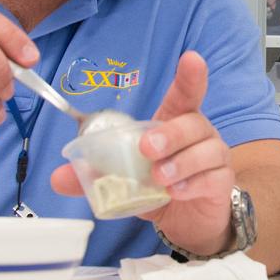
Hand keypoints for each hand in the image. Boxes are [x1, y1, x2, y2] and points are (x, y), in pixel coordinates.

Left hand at [51, 51, 235, 254]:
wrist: (185, 220)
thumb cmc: (159, 186)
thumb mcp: (124, 178)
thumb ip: (95, 174)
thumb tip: (58, 177)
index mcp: (175, 122)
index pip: (186, 93)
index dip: (190, 76)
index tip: (192, 58)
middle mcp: (199, 134)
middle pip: (193, 122)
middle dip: (170, 133)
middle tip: (147, 148)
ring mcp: (214, 157)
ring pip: (206, 150)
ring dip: (180, 162)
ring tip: (159, 178)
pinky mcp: (221, 182)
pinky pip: (212, 177)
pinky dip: (192, 184)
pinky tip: (176, 192)